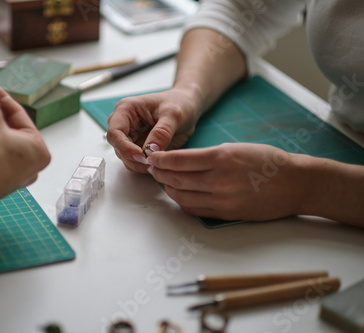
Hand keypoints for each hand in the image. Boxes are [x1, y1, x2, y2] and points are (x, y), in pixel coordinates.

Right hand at [106, 87, 201, 172]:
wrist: (187, 106)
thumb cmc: (178, 103)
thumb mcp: (174, 114)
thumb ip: (162, 132)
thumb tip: (150, 150)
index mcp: (126, 109)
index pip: (115, 132)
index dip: (125, 147)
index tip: (141, 156)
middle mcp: (124, 123)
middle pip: (118, 147)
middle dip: (133, 158)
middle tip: (152, 162)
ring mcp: (130, 136)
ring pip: (125, 157)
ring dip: (139, 164)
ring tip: (157, 163)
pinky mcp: (137, 146)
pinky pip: (135, 161)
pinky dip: (144, 165)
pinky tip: (157, 163)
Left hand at [146, 143, 307, 220]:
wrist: (294, 184)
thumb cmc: (267, 162)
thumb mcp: (235, 148)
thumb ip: (207, 156)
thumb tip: (180, 160)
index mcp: (221, 158)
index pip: (178, 160)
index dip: (160, 160)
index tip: (152, 157)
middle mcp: (219, 180)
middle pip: (176, 179)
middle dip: (159, 173)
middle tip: (152, 168)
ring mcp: (222, 200)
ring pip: (182, 196)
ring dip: (168, 188)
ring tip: (164, 180)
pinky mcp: (225, 214)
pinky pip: (194, 209)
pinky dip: (182, 201)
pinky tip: (179, 194)